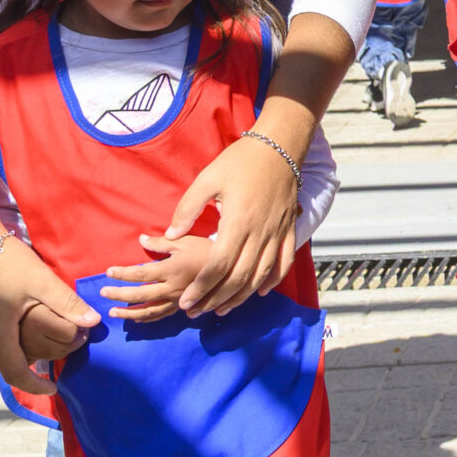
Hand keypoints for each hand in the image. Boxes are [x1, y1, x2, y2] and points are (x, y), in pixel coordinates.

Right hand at [0, 238, 98, 395]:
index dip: (35, 385)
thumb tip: (93, 323)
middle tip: (48, 361)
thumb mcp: (40, 280)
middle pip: (2, 363)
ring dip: (9, 352)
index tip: (53, 388)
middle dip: (25, 367)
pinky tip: (8, 326)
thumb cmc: (5, 257)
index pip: (16, 373)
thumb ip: (67, 303)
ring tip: (31, 345)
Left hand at [99, 233, 217, 322]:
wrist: (232, 266)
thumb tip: (141, 239)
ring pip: (149, 311)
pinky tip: (136, 318)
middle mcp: (173, 288)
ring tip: (114, 313)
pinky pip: (162, 315)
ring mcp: (178, 300)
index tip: (108, 272)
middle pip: (140, 295)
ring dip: (129, 313)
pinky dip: (147, 319)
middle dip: (119, 295)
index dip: (123, 274)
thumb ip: (161, 242)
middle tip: (103, 293)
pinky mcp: (184, 306)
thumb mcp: (184, 241)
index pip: (141, 274)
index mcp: (172, 269)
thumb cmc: (207, 249)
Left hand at [160, 129, 303, 316]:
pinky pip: (283, 262)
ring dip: (241, 296)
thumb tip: (169, 235)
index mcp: (237, 222)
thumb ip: (187, 209)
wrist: (279, 146)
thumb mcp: (207, 179)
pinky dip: (273, 280)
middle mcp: (259, 233)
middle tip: (197, 311)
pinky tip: (260, 291)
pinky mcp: (288, 229)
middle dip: (216, 299)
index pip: (217, 266)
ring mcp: (277, 232)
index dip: (201, 287)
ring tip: (222, 308)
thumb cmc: (240, 160)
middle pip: (238, 277)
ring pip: (260, 275)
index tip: (186, 301)